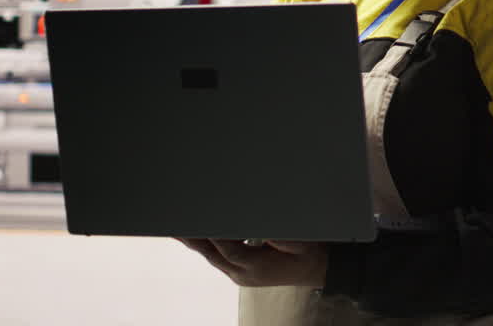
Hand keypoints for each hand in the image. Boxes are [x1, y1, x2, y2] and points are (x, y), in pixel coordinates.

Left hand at [176, 238, 327, 288]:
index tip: (200, 217)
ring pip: (212, 257)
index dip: (214, 233)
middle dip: (194, 238)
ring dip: (196, 242)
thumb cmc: (308, 252)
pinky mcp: (240, 273)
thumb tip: (256, 223)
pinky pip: (218, 259)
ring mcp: (240, 276)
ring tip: (178, 227)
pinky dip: (207, 246)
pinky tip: (198, 236)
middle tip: (176, 223)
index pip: (229, 247)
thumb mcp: (297, 241)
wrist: (316, 269)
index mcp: (258, 266)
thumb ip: (276, 235)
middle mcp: (244, 274)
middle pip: (213, 254)